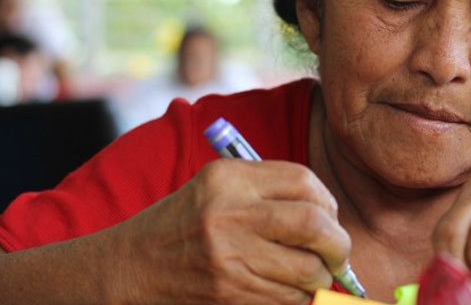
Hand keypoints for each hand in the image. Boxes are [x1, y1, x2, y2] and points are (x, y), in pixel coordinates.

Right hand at [107, 159, 349, 303]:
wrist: (132, 266)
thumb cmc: (184, 223)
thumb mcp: (217, 188)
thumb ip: (269, 191)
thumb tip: (330, 216)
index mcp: (228, 179)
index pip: (303, 181)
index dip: (327, 201)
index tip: (330, 217)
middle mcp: (229, 213)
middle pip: (313, 224)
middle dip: (338, 243)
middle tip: (339, 253)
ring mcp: (229, 256)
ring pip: (307, 270)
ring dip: (322, 277)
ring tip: (314, 274)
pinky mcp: (229, 292)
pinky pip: (288, 298)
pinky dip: (301, 297)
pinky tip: (290, 290)